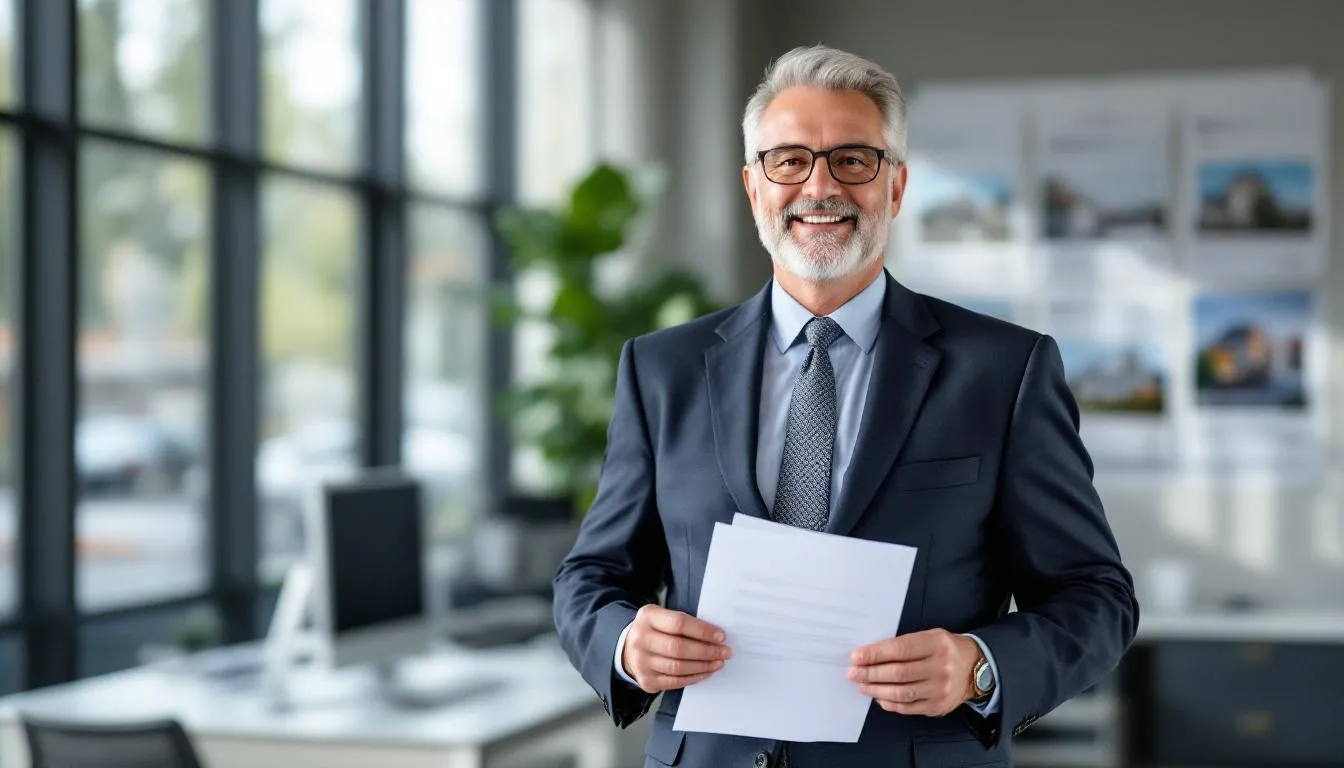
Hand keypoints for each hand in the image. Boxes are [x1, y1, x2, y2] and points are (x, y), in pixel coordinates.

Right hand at [621, 604, 731, 693]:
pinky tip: (706, 672)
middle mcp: (641, 639)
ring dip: (703, 666)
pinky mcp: (646, 680)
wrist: (629, 648)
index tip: (720, 636)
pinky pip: (675, 681)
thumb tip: (715, 635)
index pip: (679, 623)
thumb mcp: (663, 616)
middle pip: (678, 648)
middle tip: (724, 652)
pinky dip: (694, 677)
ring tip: (718, 662)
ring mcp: (642, 662)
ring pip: (678, 667)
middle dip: (706, 651)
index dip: (702, 631)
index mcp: (648, 617)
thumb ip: (684, 623)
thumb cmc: (655, 630)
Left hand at [847, 629, 980, 716]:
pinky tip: (879, 697)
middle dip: (870, 673)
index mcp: (936, 644)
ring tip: (862, 685)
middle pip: (898, 673)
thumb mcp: (928, 636)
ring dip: (876, 690)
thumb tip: (870, 655)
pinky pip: (908, 708)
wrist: (974, 667)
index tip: (856, 657)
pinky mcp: (938, 707)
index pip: (900, 650)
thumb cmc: (945, 649)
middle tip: (853, 673)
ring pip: (901, 693)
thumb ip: (903, 644)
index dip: (875, 654)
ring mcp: (940, 690)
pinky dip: (890, 703)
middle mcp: (940, 668)